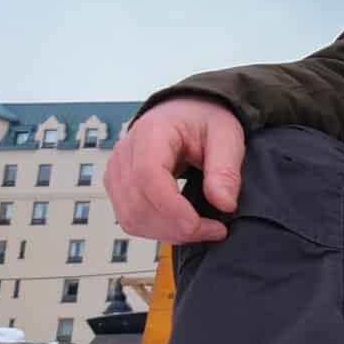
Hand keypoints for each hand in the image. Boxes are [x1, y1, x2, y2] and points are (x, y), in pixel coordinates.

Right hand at [107, 96, 244, 243]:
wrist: (185, 111)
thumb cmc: (203, 119)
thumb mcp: (226, 136)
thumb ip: (225, 169)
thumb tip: (224, 204)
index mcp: (151, 133)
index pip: (148, 176)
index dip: (173, 209)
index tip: (201, 225)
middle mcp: (125, 152)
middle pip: (138, 204)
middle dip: (177, 227)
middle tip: (214, 229)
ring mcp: (118, 171)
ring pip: (132, 218)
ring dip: (168, 232)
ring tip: (201, 229)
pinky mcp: (118, 187)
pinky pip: (130, 219)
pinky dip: (157, 230)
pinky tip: (182, 225)